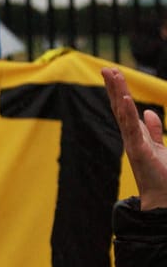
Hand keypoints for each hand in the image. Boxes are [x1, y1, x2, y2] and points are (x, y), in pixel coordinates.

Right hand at [103, 68, 166, 209]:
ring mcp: (133, 142)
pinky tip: (126, 100)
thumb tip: (150, 113)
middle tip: (106, 68)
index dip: (119, 90)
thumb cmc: (162, 176)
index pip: (124, 108)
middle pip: (120, 106)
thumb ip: (155, 130)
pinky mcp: (139, 150)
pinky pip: (133, 129)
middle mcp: (131, 136)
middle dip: (114, 87)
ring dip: (118, 94)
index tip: (114, 73)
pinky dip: (128, 114)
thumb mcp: (160, 147)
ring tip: (113, 76)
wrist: (162, 198)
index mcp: (137, 134)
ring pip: (123, 113)